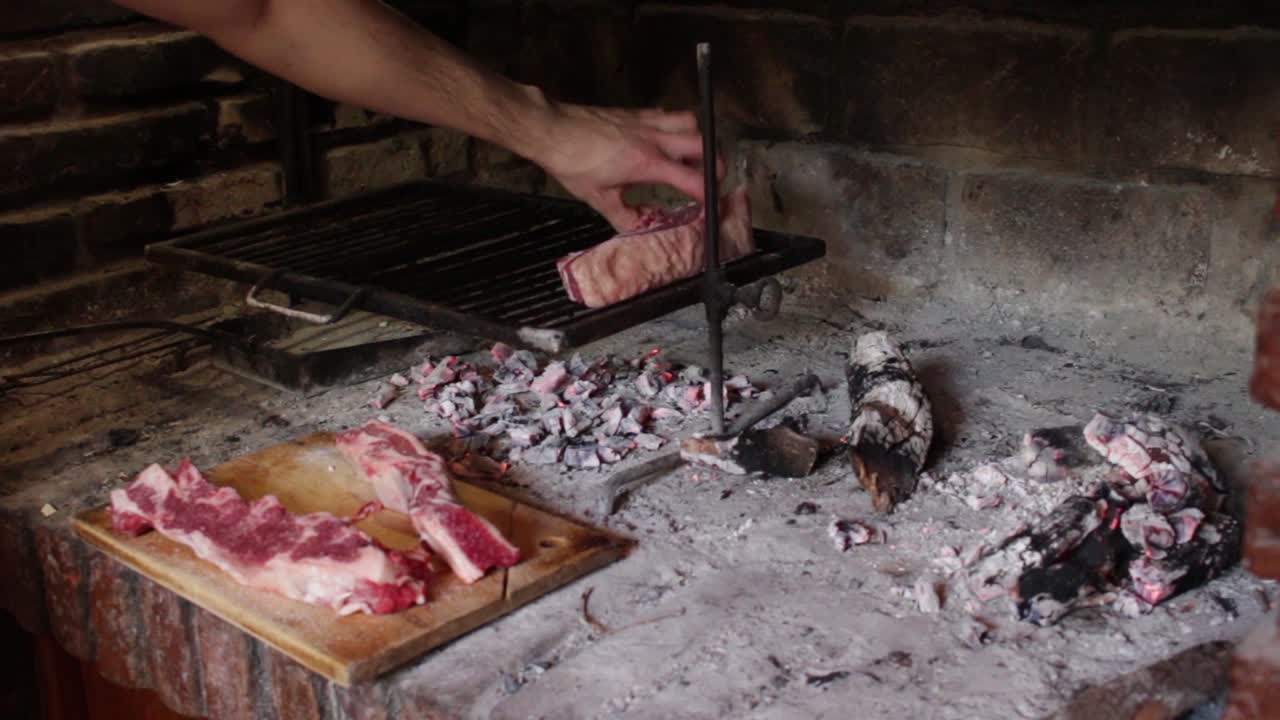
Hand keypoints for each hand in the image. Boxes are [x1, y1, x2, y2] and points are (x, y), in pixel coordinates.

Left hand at [530, 102, 725, 230]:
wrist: (552, 129)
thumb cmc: (572, 163)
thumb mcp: (598, 198)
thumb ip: (624, 217)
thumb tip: (640, 230)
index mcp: (646, 163)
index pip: (693, 179)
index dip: (708, 194)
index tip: (710, 204)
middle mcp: (653, 138)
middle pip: (703, 143)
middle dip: (714, 164)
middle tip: (709, 180)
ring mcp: (646, 121)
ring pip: (690, 122)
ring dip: (697, 139)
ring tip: (690, 158)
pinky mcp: (637, 112)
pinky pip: (669, 115)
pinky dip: (676, 128)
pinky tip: (666, 142)